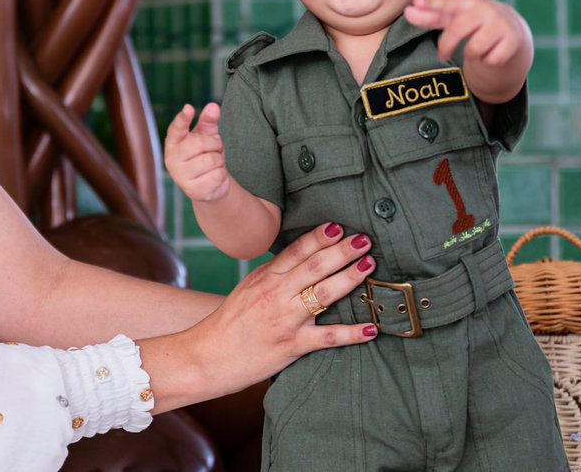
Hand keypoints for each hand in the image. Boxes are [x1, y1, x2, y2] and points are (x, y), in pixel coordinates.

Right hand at [140, 223, 377, 411]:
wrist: (208, 355)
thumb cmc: (230, 322)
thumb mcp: (248, 289)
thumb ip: (273, 274)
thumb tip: (301, 257)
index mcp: (264, 278)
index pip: (295, 251)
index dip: (319, 237)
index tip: (339, 226)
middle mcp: (275, 294)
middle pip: (314, 266)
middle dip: (342, 250)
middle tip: (365, 238)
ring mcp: (284, 319)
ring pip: (323, 294)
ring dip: (350, 278)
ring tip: (370, 265)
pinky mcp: (291, 345)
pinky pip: (327, 337)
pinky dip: (352, 333)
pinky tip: (373, 328)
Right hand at [164, 103, 229, 201]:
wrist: (210, 185)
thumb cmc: (205, 154)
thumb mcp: (207, 135)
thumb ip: (208, 120)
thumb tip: (213, 106)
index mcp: (173, 142)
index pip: (176, 128)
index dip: (182, 118)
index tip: (189, 108)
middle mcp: (171, 159)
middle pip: (200, 143)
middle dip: (215, 144)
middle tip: (216, 148)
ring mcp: (180, 177)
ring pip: (211, 160)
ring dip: (220, 160)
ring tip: (214, 164)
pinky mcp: (193, 191)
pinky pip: (217, 175)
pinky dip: (222, 174)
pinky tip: (214, 177)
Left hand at [404, 0, 528, 66]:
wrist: (510, 29)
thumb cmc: (471, 23)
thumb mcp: (451, 18)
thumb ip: (429, 16)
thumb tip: (408, 11)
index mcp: (467, 2)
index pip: (447, 3)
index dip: (431, 5)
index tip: (415, 4)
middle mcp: (485, 9)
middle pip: (457, 30)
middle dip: (446, 46)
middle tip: (442, 55)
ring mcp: (501, 23)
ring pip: (473, 49)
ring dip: (471, 54)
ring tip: (476, 47)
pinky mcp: (513, 40)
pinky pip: (490, 60)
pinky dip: (487, 60)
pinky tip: (492, 51)